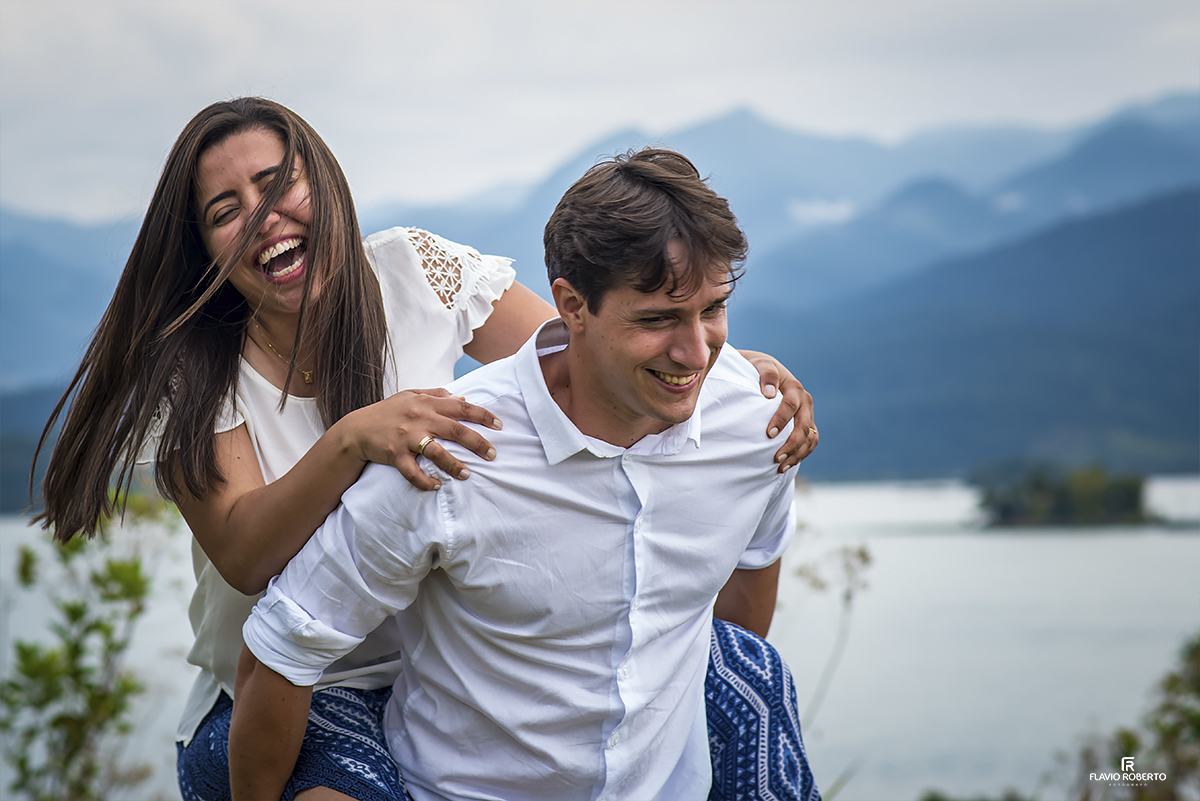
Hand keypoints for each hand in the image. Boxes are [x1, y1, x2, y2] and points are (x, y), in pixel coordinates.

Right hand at [340, 388, 502, 490]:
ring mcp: (407, 437)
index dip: (482, 415)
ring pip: (436, 452)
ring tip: (467, 475)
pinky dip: (425, 481)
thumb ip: (436, 395)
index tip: (499, 425)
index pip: (461, 406)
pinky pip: (412, 471)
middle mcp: (419, 418)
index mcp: (426, 403)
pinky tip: (436, 486)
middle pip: (455, 430)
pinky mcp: (395, 454)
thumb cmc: (387, 412)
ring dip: (454, 464)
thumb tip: (461, 397)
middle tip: (493, 454)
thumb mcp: (411, 396)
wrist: (356, 429)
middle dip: (477, 443)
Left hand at [738, 350, 817, 472]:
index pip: (790, 405)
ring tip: (781, 467)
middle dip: (791, 444)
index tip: (769, 434)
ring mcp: (807, 414)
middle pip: (803, 426)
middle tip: (776, 458)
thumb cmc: (758, 369)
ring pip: (810, 438)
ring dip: (798, 454)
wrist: (764, 372)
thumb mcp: (760, 365)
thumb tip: (769, 393)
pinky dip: (802, 454)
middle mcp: (805, 401)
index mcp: (794, 387)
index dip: (781, 420)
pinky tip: (788, 464)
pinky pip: (810, 442)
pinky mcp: (806, 424)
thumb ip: (766, 374)